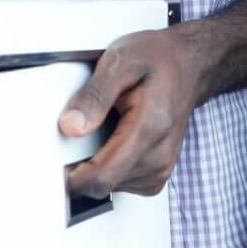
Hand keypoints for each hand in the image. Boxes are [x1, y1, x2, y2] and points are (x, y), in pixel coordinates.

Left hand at [60, 27, 210, 197]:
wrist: (189, 65)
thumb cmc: (158, 60)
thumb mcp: (120, 62)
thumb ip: (94, 96)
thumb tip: (70, 126)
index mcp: (148, 130)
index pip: (103, 177)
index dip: (73, 178)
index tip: (56, 164)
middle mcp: (159, 156)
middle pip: (104, 185)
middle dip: (83, 166)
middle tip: (81, 129)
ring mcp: (161, 168)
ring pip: (112, 187)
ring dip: (98, 166)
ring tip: (105, 129)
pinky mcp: (159, 173)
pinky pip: (124, 183)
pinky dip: (112, 167)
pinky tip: (115, 140)